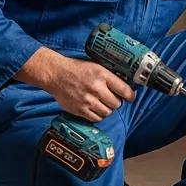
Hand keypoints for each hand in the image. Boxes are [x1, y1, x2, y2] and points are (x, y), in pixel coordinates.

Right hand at [17, 48, 134, 121]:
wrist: (55, 74)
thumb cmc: (76, 69)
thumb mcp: (95, 66)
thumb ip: (109, 76)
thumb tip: (126, 86)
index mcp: (102, 74)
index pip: (124, 90)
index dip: (130, 96)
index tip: (130, 97)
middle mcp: (96, 88)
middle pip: (116, 103)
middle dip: (116, 102)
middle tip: (112, 98)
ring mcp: (87, 100)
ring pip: (107, 112)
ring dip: (107, 109)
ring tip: (102, 103)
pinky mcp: (79, 109)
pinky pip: (96, 118)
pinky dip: (98, 115)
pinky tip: (95, 108)